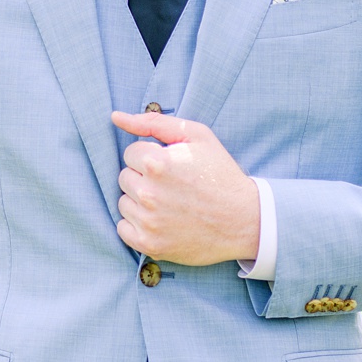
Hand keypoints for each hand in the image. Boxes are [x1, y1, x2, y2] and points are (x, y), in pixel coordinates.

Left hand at [110, 110, 261, 265]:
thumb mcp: (197, 136)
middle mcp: (148, 193)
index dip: (151, 157)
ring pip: (123, 202)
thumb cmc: (220, 174)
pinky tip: (160, 221)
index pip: (130, 153)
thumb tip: (116, 117)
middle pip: (124, 177)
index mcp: (156, 163)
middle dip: (143, 178)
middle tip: (172, 186)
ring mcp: (148, 222)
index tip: (171, 167)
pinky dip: (137, 225)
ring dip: (140, 201)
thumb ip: (154, 122)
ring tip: (169, 203)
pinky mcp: (149, 244)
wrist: (245, 220)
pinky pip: (123, 228)